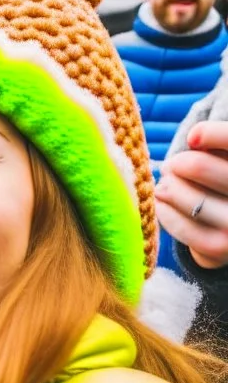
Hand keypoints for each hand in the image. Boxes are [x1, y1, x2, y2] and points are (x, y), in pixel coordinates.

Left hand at [155, 121, 227, 268]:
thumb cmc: (226, 184)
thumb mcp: (227, 162)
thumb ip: (219, 143)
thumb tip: (195, 137)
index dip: (213, 135)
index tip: (193, 137)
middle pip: (198, 167)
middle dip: (177, 164)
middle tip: (171, 167)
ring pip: (188, 197)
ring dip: (167, 188)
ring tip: (164, 185)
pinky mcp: (221, 248)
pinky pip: (182, 226)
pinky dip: (164, 212)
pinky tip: (161, 203)